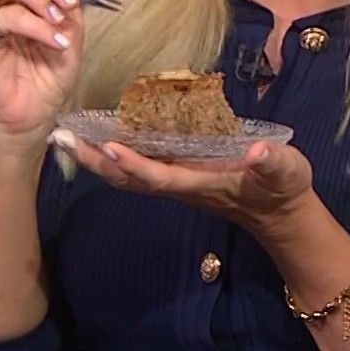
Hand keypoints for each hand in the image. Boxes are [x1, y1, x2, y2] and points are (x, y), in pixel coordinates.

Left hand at [51, 130, 315, 239]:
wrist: (278, 213)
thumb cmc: (283, 189)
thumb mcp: (287, 172)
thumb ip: (273, 162)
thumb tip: (258, 151)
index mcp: (203, 182)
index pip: (161, 176)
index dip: (134, 164)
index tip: (109, 147)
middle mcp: (180, 184)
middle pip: (129, 178)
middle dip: (95, 161)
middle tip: (62, 139)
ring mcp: (174, 181)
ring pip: (126, 175)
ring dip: (94, 159)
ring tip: (65, 137)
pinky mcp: (174, 175)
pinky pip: (135, 168)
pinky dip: (110, 155)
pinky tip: (93, 137)